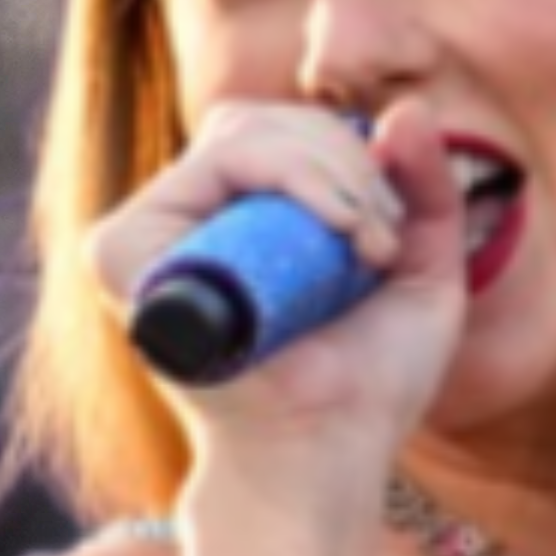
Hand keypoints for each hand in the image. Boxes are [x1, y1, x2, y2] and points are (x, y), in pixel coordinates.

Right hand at [93, 97, 471, 504]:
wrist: (327, 448)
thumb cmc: (367, 382)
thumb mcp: (420, 269)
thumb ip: (425, 187)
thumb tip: (406, 106)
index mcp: (232, 228)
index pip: (273, 134)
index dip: (346, 151)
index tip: (393, 228)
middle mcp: (183, 228)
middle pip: (256, 121)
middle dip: (344, 156)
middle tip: (384, 237)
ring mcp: (151, 239)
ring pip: (239, 134)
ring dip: (328, 171)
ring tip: (365, 245)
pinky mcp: (131, 256)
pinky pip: (212, 167)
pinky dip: (289, 177)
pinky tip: (333, 231)